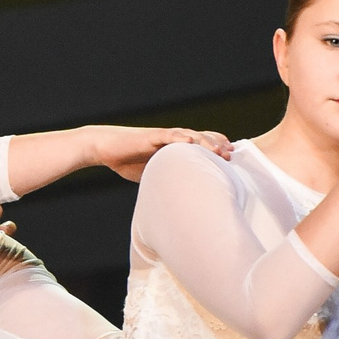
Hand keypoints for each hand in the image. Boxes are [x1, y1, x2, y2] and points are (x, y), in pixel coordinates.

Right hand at [90, 123, 232, 182]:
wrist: (105, 148)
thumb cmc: (127, 161)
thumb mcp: (152, 174)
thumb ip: (167, 181)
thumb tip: (178, 203)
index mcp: (175, 148)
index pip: (202, 147)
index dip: (217, 153)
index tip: (232, 164)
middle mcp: (173, 140)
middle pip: (202, 139)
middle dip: (218, 147)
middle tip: (233, 158)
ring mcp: (163, 137)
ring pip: (189, 136)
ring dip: (205, 142)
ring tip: (219, 151)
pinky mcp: (150, 136)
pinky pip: (168, 135)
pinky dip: (180, 138)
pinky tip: (190, 142)